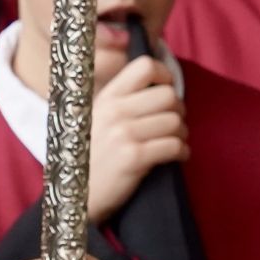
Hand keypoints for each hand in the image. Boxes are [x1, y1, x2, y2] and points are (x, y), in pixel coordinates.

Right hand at [87, 57, 187, 221]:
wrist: (78, 194)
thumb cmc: (94, 155)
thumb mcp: (99, 118)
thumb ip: (124, 100)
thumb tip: (163, 84)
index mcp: (107, 96)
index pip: (144, 66)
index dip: (165, 75)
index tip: (168, 89)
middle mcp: (114, 111)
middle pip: (168, 95)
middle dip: (179, 110)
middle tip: (174, 123)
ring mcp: (123, 134)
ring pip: (175, 121)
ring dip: (182, 133)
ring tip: (175, 141)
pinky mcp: (133, 158)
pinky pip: (174, 146)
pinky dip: (182, 151)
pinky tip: (177, 156)